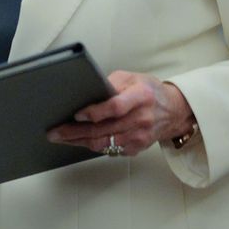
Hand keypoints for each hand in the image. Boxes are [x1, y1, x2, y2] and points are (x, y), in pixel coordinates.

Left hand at [48, 71, 192, 156]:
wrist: (173, 110)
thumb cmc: (148, 91)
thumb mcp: (131, 78)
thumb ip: (110, 84)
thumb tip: (86, 93)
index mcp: (141, 97)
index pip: (115, 107)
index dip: (94, 112)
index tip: (76, 115)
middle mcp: (142, 118)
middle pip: (104, 129)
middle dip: (75, 132)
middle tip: (55, 132)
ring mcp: (140, 136)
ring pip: (104, 143)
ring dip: (79, 142)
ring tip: (60, 138)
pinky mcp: (137, 147)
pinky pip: (110, 150)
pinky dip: (92, 145)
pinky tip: (78, 141)